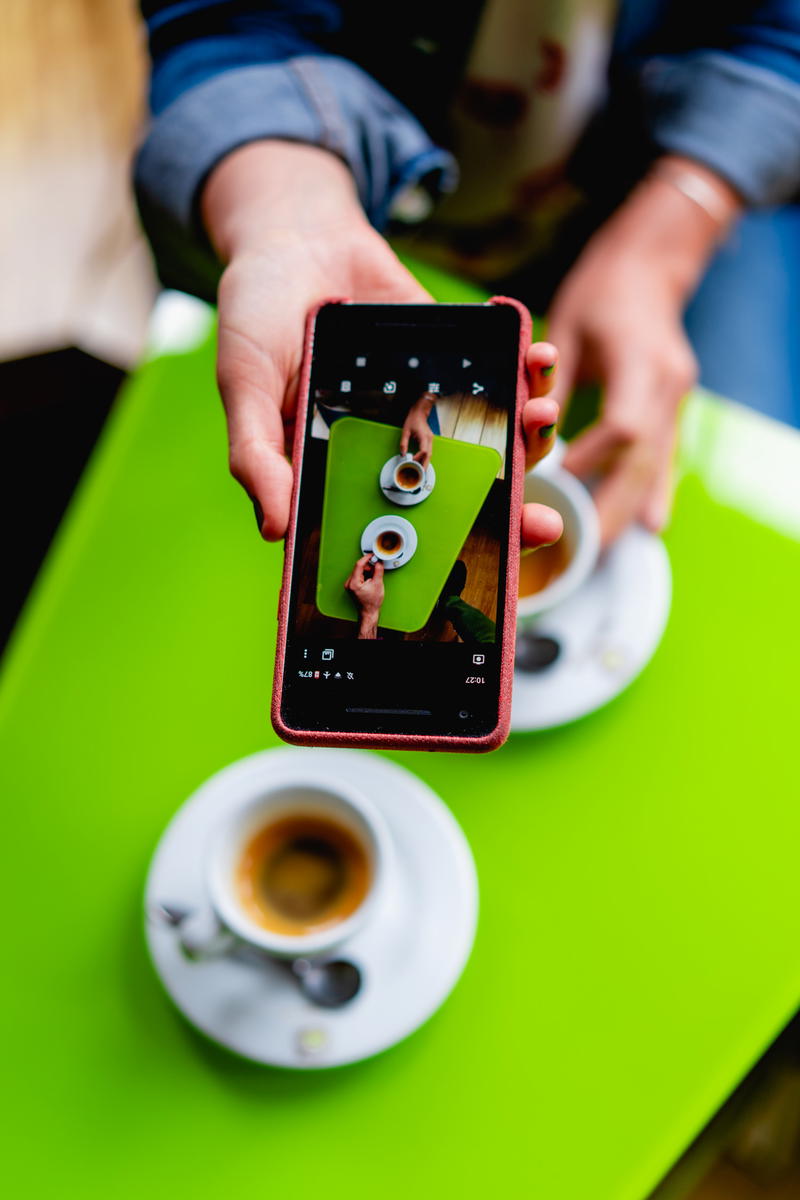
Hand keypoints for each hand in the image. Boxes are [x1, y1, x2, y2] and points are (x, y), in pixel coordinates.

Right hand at [201, 140, 562, 550]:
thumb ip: (256, 454)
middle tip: (540, 519)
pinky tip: (538, 358)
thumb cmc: (257, 315)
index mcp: (343, 472)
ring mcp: (428, 409)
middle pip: (457, 499)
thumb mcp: (244, 385)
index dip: (435, 560)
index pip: (394, 531)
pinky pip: (501, 379)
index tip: (477, 570)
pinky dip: (528, 371)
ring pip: (490, 443)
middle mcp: (392, 450)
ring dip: (528, 439)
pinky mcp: (454, 366)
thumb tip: (274, 527)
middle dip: (507, 513)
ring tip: (541, 415)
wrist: (296, 235)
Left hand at [344, 554, 384, 637]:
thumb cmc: (372, 602)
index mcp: (354, 583)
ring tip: (373, 579)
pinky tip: (369, 581)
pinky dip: (364, 576)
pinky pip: (358, 576)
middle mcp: (349, 583)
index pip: (359, 565)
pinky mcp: (351, 586)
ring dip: (367, 572)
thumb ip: (378, 571)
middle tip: (376, 570)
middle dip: (368, 567)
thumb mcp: (378, 584)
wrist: (368, 612)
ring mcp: (349, 585)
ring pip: (358, 571)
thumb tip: (378, 562)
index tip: (372, 555)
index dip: (366, 558)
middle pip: (358, 568)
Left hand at [399, 393, 434, 465]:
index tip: (412, 460)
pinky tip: (421, 462)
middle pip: (429, 455)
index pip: (424, 451)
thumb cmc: (413, 420)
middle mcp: (429, 439)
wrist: (419, 413)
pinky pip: (428, 451)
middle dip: (425, 464)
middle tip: (421, 473)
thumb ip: (403, 443)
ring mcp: (430, 440)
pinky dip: (425, 457)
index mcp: (424, 436)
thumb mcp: (405, 431)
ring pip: (430, 454)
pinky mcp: (429, 441)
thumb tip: (402, 454)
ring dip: (425, 462)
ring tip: (421, 470)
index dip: (418, 457)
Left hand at [548, 155, 739, 546]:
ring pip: (657, 464)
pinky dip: (654, 490)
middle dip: (613, 505)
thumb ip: (548, 378)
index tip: (559, 476)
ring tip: (607, 549)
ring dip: (632, 508)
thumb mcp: (568, 325)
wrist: (652, 264)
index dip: (593, 456)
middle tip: (584, 545)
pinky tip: (650, 524)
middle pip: (643, 458)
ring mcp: (677, 396)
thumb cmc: (603, 290)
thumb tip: (525, 428)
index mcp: (640, 360)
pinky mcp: (674, 405)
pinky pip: (665, 456)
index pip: (623, 424)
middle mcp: (667, 383)